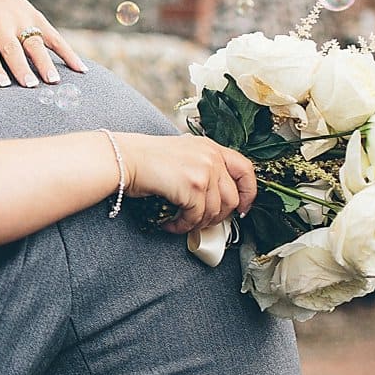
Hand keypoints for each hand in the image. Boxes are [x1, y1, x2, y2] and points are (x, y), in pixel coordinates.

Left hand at [0, 0, 86, 90]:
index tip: (3, 85)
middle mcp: (2, 25)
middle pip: (12, 48)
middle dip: (21, 66)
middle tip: (30, 86)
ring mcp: (22, 21)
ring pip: (35, 43)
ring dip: (45, 61)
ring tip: (53, 81)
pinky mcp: (38, 20)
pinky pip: (55, 38)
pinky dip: (69, 53)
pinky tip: (81, 70)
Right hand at [121, 134, 255, 233]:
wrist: (125, 158)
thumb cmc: (147, 159)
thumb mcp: (185, 154)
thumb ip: (204, 169)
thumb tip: (216, 199)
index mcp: (212, 147)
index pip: (246, 170)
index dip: (249, 193)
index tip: (243, 209)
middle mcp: (212, 157)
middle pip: (232, 198)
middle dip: (217, 217)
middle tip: (201, 222)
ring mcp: (205, 172)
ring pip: (215, 212)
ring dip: (197, 224)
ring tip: (181, 223)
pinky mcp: (193, 187)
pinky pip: (196, 217)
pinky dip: (183, 226)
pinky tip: (171, 224)